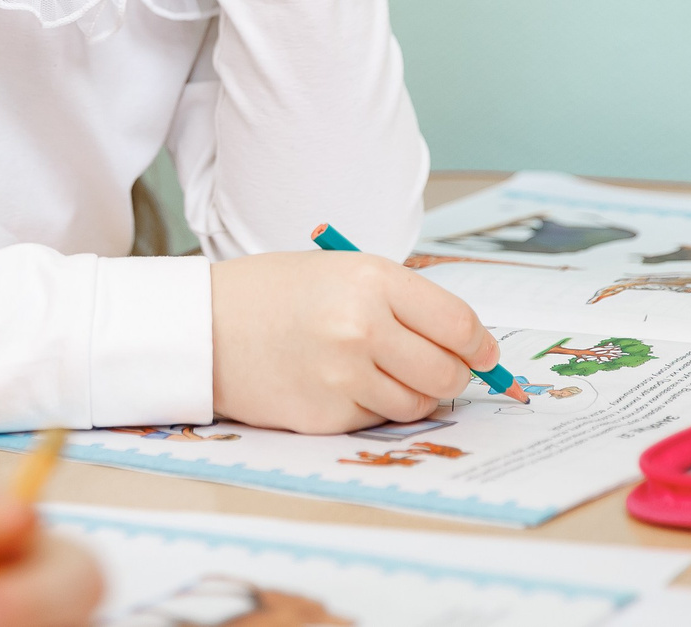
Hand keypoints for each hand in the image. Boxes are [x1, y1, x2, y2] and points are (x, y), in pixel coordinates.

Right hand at [208, 250, 498, 432]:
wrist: (206, 326)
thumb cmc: (276, 293)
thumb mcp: (343, 271)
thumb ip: (403, 302)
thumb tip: (468, 345)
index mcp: (372, 281)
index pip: (458, 324)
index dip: (480, 345)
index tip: (484, 353)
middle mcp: (362, 328)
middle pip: (447, 372)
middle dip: (456, 375)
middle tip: (446, 370)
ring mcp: (343, 377)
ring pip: (418, 403)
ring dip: (416, 394)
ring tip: (388, 373)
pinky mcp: (326, 416)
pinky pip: (378, 419)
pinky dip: (375, 407)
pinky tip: (346, 384)